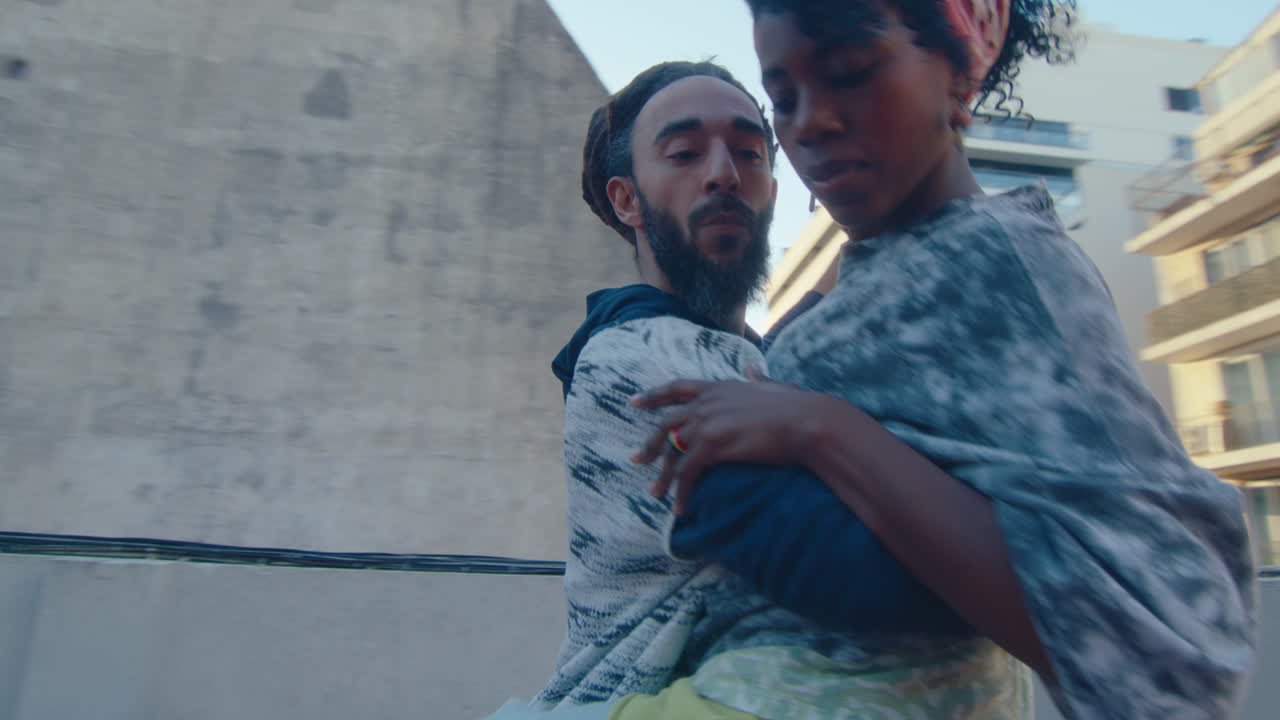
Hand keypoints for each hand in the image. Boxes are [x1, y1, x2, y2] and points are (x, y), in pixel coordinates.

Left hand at [629, 367, 832, 514]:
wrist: (807, 421)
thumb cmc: (798, 406)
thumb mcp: (773, 386)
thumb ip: (757, 380)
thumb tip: (752, 369)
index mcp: (720, 386)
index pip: (678, 387)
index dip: (654, 395)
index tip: (633, 402)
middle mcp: (708, 402)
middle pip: (666, 423)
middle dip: (649, 444)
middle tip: (635, 460)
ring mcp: (707, 423)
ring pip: (672, 452)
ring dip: (663, 476)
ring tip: (656, 494)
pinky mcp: (713, 446)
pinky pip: (686, 473)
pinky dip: (681, 492)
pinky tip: (680, 508)